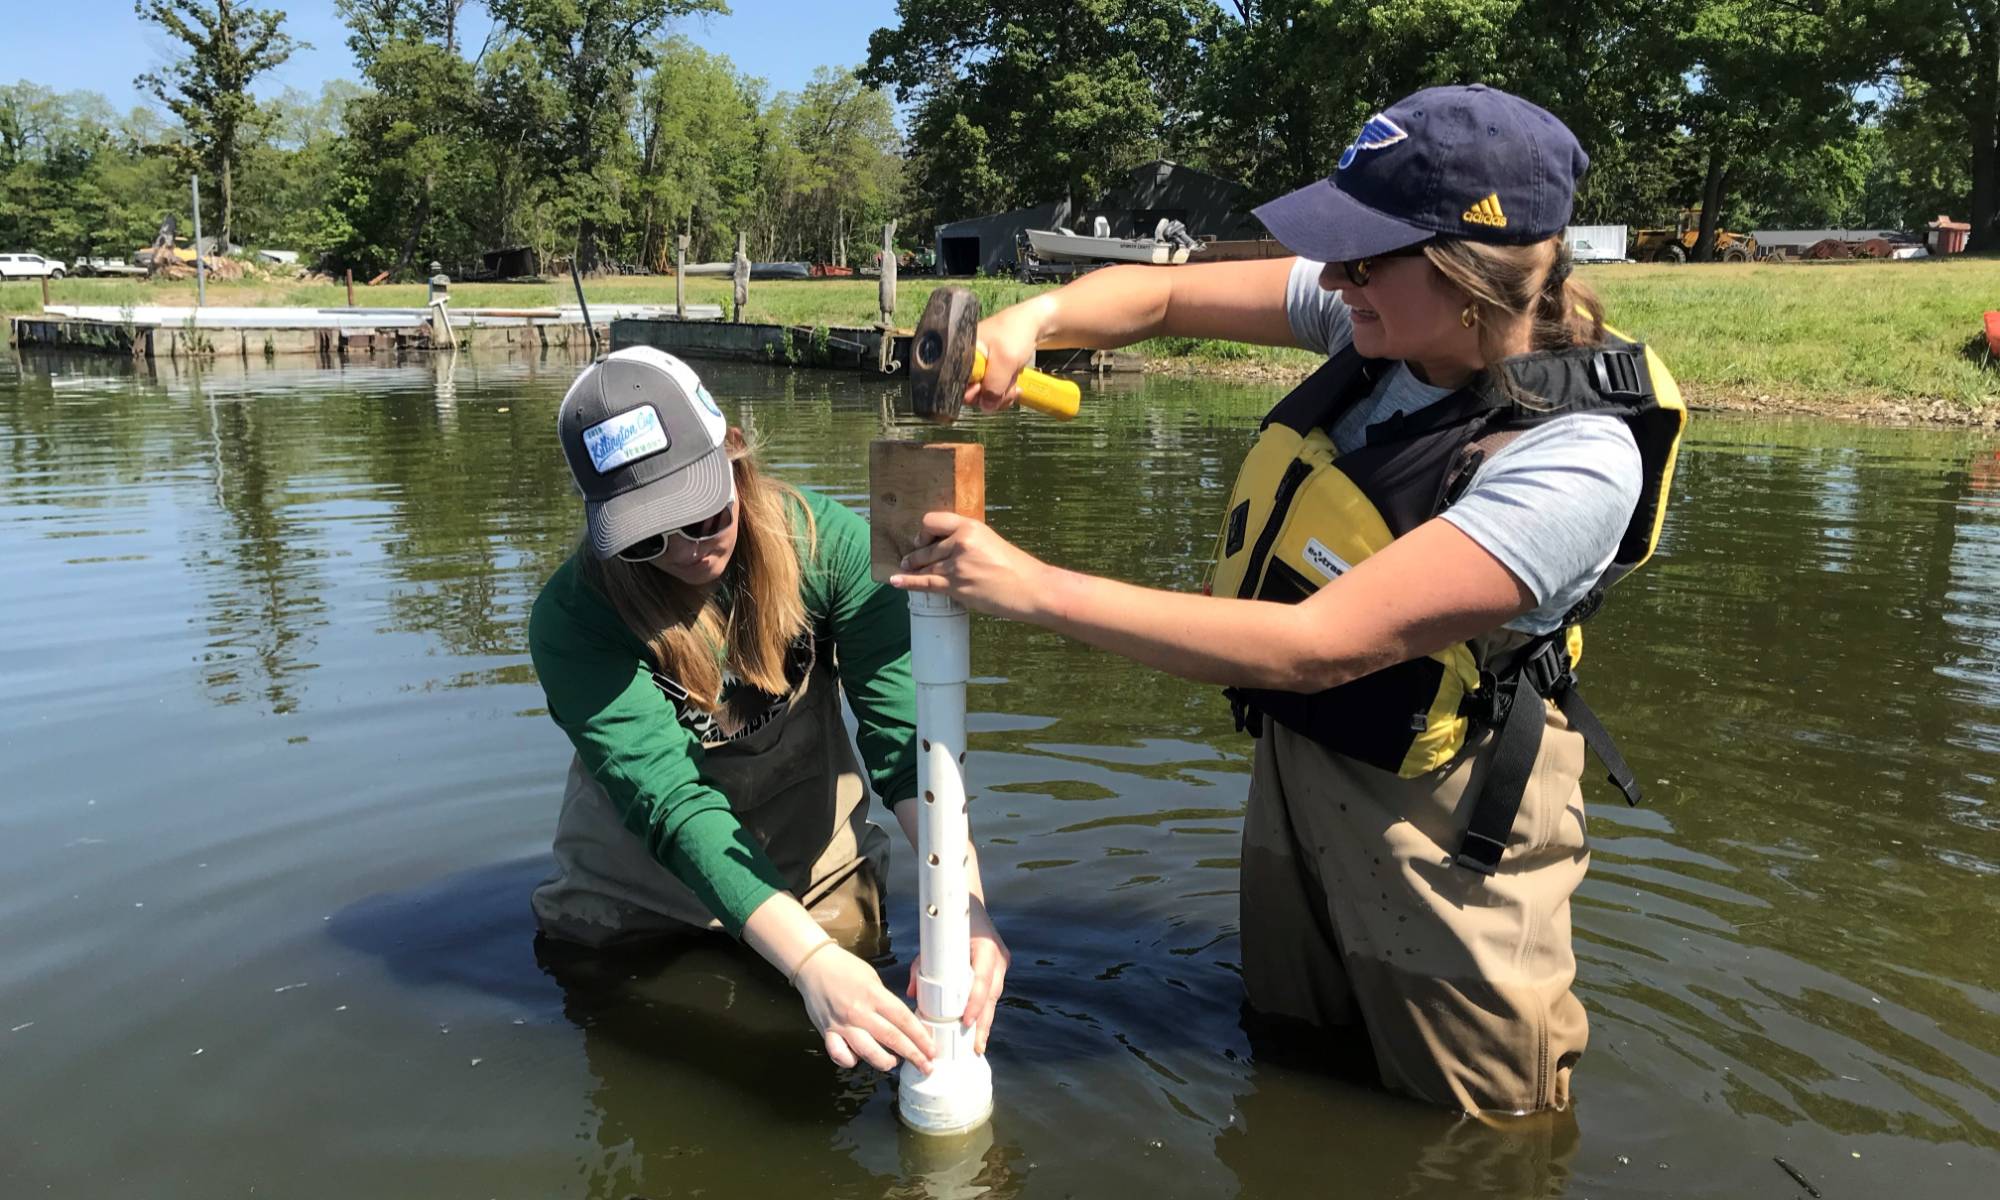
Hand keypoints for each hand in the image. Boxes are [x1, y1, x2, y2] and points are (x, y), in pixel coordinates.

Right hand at [793, 943, 935, 1074]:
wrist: (814, 965)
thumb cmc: (846, 969)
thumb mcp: (872, 979)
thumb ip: (885, 1001)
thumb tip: (902, 1023)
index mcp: (874, 995)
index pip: (903, 1019)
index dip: (920, 1037)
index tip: (932, 1050)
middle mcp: (859, 1012)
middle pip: (892, 1039)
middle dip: (913, 1055)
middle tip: (926, 1067)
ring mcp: (842, 1024)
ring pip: (868, 1052)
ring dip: (885, 1062)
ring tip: (894, 1063)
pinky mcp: (827, 1032)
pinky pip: (840, 1055)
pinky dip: (850, 1060)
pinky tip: (858, 1058)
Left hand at [889, 512, 1052, 620]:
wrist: (1030, 588)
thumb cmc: (1015, 567)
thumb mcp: (990, 541)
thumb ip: (967, 541)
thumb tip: (945, 547)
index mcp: (971, 526)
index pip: (932, 521)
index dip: (924, 531)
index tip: (922, 538)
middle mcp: (961, 542)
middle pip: (925, 546)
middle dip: (916, 554)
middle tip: (910, 558)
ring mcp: (957, 565)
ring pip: (925, 565)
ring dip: (914, 568)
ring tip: (906, 568)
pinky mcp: (956, 585)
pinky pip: (924, 582)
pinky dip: (907, 581)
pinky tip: (895, 580)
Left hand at [907, 897, 1010, 1054]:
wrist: (970, 904)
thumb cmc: (952, 922)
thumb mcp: (934, 941)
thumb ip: (921, 966)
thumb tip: (911, 993)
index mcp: (985, 948)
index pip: (983, 981)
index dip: (976, 1003)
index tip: (966, 1022)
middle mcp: (998, 958)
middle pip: (992, 997)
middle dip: (983, 1024)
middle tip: (975, 1047)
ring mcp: (1002, 963)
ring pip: (995, 998)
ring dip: (985, 1021)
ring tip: (976, 1045)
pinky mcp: (1000, 968)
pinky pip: (992, 993)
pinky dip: (984, 1010)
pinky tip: (978, 1028)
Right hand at [966, 302, 1046, 413]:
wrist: (1033, 324)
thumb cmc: (1015, 333)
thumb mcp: (1005, 360)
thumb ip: (994, 386)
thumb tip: (986, 406)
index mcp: (960, 354)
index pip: (955, 384)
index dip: (971, 393)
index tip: (987, 389)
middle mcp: (965, 362)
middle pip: (969, 393)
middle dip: (990, 397)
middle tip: (1008, 391)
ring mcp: (977, 368)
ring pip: (983, 395)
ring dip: (1000, 396)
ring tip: (1014, 387)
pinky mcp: (988, 372)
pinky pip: (992, 391)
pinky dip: (1003, 393)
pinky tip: (1014, 387)